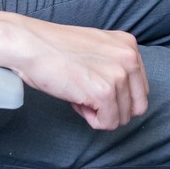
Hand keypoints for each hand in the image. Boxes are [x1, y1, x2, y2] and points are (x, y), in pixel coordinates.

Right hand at [8, 18, 148, 128]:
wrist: (29, 45)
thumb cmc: (55, 48)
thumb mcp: (97, 48)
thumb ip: (115, 65)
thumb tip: (124, 98)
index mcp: (129, 45)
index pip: (140, 89)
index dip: (116, 96)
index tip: (93, 85)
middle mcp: (129, 57)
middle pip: (137, 106)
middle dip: (112, 108)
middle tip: (87, 94)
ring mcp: (118, 74)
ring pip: (122, 117)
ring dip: (98, 113)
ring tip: (78, 92)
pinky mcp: (104, 91)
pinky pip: (107, 123)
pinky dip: (91, 119)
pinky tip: (75, 100)